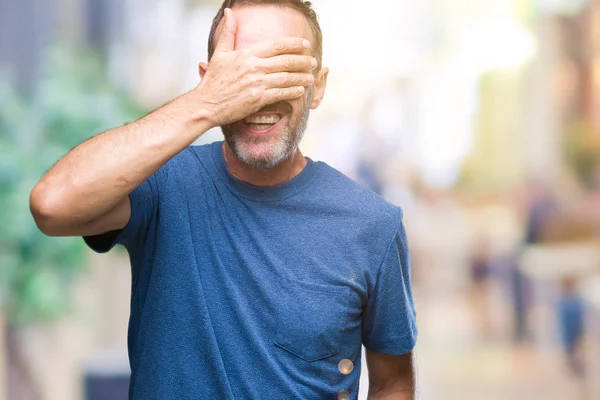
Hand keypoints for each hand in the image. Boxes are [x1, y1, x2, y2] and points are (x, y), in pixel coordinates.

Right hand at [195, 8, 316, 126]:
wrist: (206, 104)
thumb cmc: (213, 81)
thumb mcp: (219, 53)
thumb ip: (228, 32)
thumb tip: (230, 12)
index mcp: (247, 54)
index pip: (276, 45)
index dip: (294, 44)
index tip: (305, 45)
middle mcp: (254, 67)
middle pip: (285, 61)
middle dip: (303, 61)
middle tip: (313, 61)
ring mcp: (257, 84)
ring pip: (286, 78)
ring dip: (301, 77)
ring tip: (310, 77)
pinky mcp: (258, 99)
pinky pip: (281, 93)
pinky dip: (293, 92)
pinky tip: (300, 91)